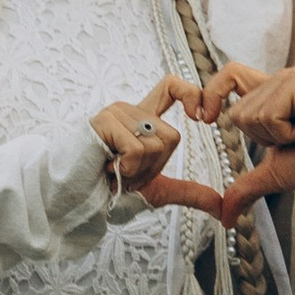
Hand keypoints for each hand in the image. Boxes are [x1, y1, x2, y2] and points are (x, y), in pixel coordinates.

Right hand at [91, 78, 228, 216]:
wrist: (73, 203)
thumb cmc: (106, 193)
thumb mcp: (155, 191)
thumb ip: (187, 192)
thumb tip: (221, 206)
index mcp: (142, 120)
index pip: (172, 88)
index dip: (192, 94)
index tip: (202, 118)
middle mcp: (130, 111)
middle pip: (171, 136)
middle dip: (153, 168)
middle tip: (125, 174)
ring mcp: (116, 114)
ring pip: (155, 144)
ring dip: (136, 171)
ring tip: (111, 172)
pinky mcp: (103, 122)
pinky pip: (136, 149)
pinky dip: (126, 170)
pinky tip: (105, 170)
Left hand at [190, 64, 294, 214]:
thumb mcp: (272, 175)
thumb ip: (245, 188)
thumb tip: (225, 218)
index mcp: (269, 95)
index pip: (229, 77)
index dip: (210, 92)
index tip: (202, 118)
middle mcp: (276, 82)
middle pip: (235, 112)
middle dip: (261, 139)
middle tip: (294, 138)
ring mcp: (288, 79)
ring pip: (250, 115)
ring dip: (276, 137)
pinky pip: (269, 115)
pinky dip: (286, 133)